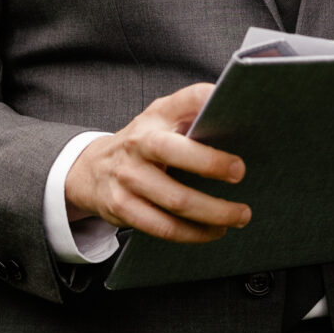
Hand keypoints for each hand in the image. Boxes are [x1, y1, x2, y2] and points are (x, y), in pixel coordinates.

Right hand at [64, 83, 249, 244]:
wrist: (92, 170)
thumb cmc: (144, 143)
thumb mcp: (162, 119)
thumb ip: (193, 114)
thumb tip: (241, 118)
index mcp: (157, 116)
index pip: (187, 99)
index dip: (208, 99)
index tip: (235, 107)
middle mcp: (139, 143)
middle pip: (173, 151)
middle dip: (210, 162)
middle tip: (240, 173)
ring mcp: (128, 176)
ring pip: (175, 199)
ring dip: (213, 211)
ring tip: (240, 215)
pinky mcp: (122, 207)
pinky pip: (163, 227)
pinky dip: (194, 233)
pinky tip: (214, 231)